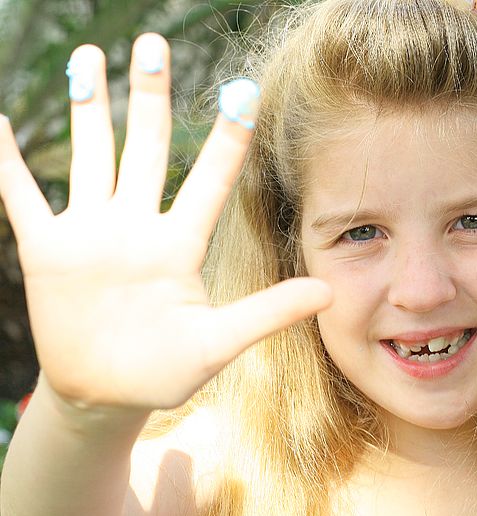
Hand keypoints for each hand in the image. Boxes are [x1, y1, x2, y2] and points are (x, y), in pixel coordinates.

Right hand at [0, 34, 331, 410]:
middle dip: (149, 97)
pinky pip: (22, 198)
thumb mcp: (219, 344)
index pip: (210, 182)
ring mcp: (91, 234)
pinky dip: (8, 164)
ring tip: (91, 56)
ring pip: (91, 157)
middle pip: (146, 149)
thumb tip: (329, 292)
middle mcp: (138, 228)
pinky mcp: (48, 250)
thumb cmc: (166, 372)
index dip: (227, 139)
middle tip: (152, 42)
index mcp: (180, 246)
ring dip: (89, 109)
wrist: (107, 396)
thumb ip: (267, 314)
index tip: (243, 91)